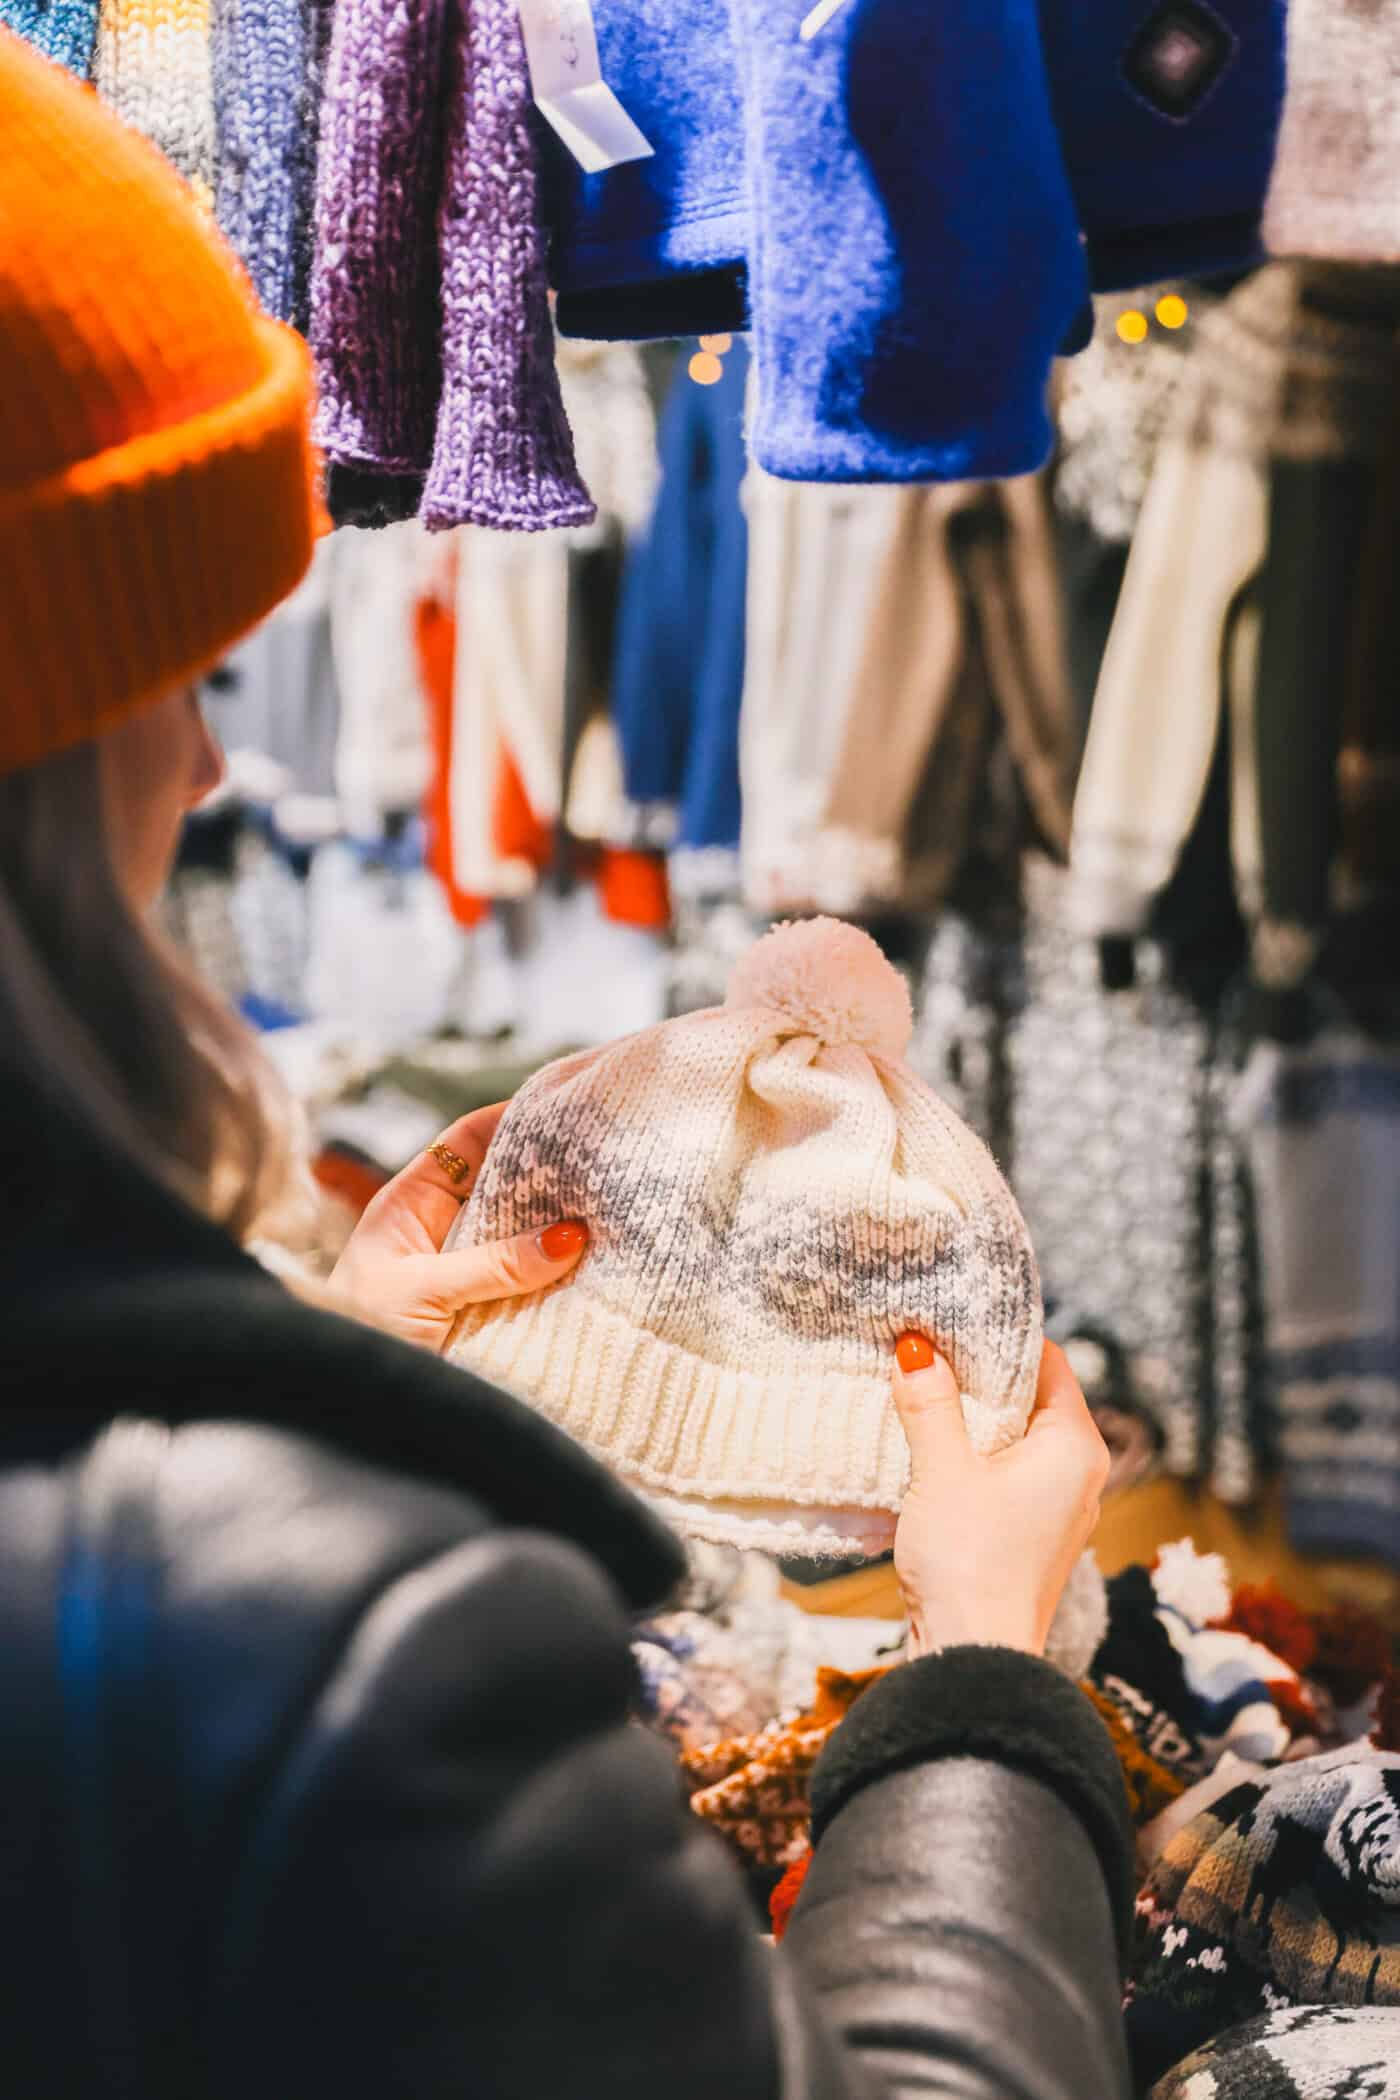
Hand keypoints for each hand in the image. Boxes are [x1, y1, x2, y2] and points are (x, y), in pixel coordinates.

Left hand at [327, 1105, 587, 1351]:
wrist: (344, 1405)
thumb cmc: (359, 1333)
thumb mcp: (422, 1291)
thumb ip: (493, 1264)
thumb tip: (569, 1237)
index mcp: (411, 1203)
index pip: (467, 1142)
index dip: (512, 1119)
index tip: (563, 1107)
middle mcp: (442, 1226)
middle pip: (505, 1183)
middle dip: (550, 1173)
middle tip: (604, 1161)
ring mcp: (465, 1267)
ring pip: (522, 1231)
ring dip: (559, 1225)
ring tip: (612, 1207)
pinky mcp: (486, 1307)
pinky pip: (528, 1278)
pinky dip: (558, 1271)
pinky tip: (596, 1261)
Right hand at [891, 1338, 1108, 1660]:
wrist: (974, 1660)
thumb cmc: (970, 1561)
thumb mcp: (942, 1470)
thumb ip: (931, 1404)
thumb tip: (916, 1348)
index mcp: (1076, 1446)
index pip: (1050, 1362)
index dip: (1003, 1336)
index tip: (956, 1316)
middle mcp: (1080, 1474)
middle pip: (1032, 1399)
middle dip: (980, 1376)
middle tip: (926, 1347)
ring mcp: (1058, 1509)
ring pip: (1016, 1441)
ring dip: (972, 1420)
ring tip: (920, 1393)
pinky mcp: (1031, 1537)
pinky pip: (1006, 1477)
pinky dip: (973, 1458)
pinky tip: (929, 1452)